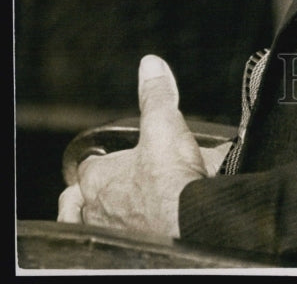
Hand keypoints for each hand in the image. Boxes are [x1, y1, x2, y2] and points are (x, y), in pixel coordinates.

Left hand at [58, 55, 207, 238]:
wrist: (189, 226)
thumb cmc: (170, 181)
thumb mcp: (164, 125)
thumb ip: (155, 95)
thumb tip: (150, 65)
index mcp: (98, 178)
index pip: (89, 168)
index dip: (102, 161)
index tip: (115, 158)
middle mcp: (97, 210)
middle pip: (90, 199)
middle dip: (103, 191)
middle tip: (121, 186)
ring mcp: (112, 234)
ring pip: (100, 223)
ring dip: (110, 214)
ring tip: (128, 207)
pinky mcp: (127, 250)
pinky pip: (116, 241)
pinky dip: (126, 232)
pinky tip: (142, 226)